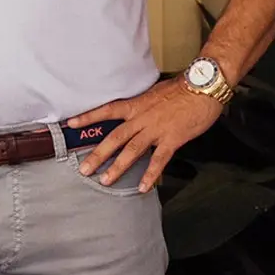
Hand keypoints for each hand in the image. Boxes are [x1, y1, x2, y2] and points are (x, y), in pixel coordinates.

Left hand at [68, 77, 223, 191]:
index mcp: (136, 105)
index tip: (71, 123)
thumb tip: (133, 111)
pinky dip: (150, 175)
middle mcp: (141, 118)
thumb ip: (141, 104)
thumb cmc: (182, 88)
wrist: (203, 87)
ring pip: (132, 151)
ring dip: (117, 167)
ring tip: (105, 181)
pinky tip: (142, 187)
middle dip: (98, 154)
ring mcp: (156, 130)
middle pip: (114, 138)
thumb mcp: (154, 92)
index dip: (88, 117)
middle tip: (84, 169)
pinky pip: (158, 160)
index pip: (106, 110)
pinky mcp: (172, 139)